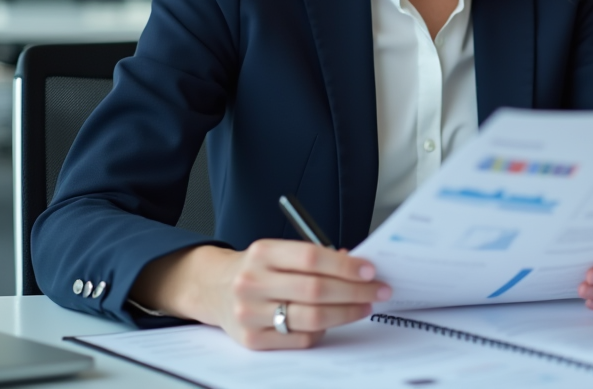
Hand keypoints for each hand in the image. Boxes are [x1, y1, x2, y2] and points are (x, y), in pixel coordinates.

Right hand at [133, 241, 390, 349]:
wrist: (214, 289)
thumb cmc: (259, 269)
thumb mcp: (279, 253)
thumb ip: (315, 257)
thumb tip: (357, 265)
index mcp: (261, 252)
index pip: (310, 257)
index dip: (345, 265)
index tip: (370, 270)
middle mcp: (251, 282)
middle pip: (315, 290)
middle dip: (355, 291)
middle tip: (379, 290)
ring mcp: (249, 313)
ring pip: (310, 317)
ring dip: (346, 313)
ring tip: (364, 306)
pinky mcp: (251, 340)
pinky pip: (300, 338)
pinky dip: (323, 331)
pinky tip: (334, 321)